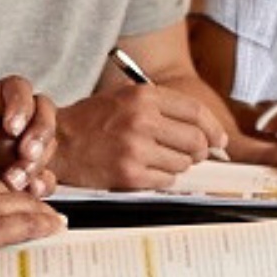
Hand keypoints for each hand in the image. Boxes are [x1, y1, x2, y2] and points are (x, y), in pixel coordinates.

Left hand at [0, 76, 53, 191]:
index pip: (16, 89)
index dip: (21, 103)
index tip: (11, 127)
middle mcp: (6, 125)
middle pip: (41, 113)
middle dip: (39, 134)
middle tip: (26, 155)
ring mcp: (18, 151)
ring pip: (46, 146)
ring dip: (37, 163)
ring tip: (13, 181)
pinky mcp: (23, 177)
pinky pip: (44, 177)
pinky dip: (42, 185)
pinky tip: (30, 192)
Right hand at [46, 75, 234, 191]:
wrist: (57, 142)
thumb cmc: (92, 121)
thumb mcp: (126, 98)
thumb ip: (163, 108)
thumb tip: (206, 130)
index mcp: (143, 96)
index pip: (196, 112)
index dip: (213, 128)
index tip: (218, 140)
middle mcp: (142, 120)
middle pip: (196, 140)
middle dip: (200, 151)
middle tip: (193, 154)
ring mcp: (136, 148)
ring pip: (183, 163)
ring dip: (178, 165)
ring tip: (158, 159)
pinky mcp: (129, 174)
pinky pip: (165, 180)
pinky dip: (162, 178)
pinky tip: (146, 170)